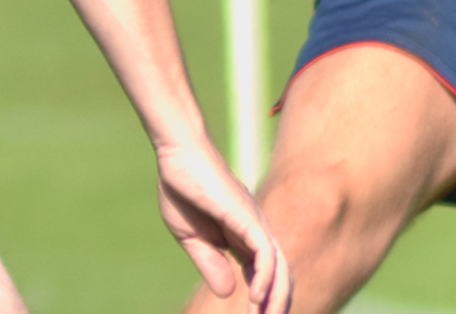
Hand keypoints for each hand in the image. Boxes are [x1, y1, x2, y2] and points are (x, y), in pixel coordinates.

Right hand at [156, 140, 290, 313]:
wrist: (178, 155)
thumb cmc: (184, 189)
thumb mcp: (193, 237)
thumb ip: (211, 263)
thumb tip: (228, 293)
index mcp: (242, 234)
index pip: (262, 271)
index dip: (264, 297)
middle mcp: (254, 228)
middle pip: (277, 270)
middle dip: (277, 302)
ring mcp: (253, 221)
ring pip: (277, 264)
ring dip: (276, 296)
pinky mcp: (245, 215)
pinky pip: (263, 250)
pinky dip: (265, 275)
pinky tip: (257, 296)